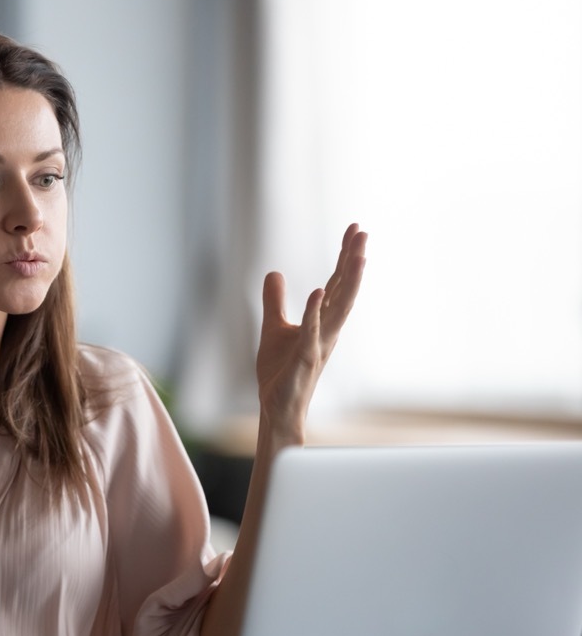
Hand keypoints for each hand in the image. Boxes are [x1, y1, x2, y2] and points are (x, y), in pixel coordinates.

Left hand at [255, 223, 366, 445]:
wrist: (277, 407)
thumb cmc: (280, 372)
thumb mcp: (273, 328)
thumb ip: (275, 301)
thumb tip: (274, 273)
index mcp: (322, 321)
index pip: (336, 282)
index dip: (345, 256)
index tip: (355, 228)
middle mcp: (327, 330)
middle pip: (344, 289)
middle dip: (353, 260)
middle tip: (362, 232)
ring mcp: (319, 344)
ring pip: (338, 309)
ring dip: (348, 282)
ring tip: (357, 256)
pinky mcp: (304, 359)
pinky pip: (311, 333)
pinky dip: (314, 312)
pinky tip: (316, 291)